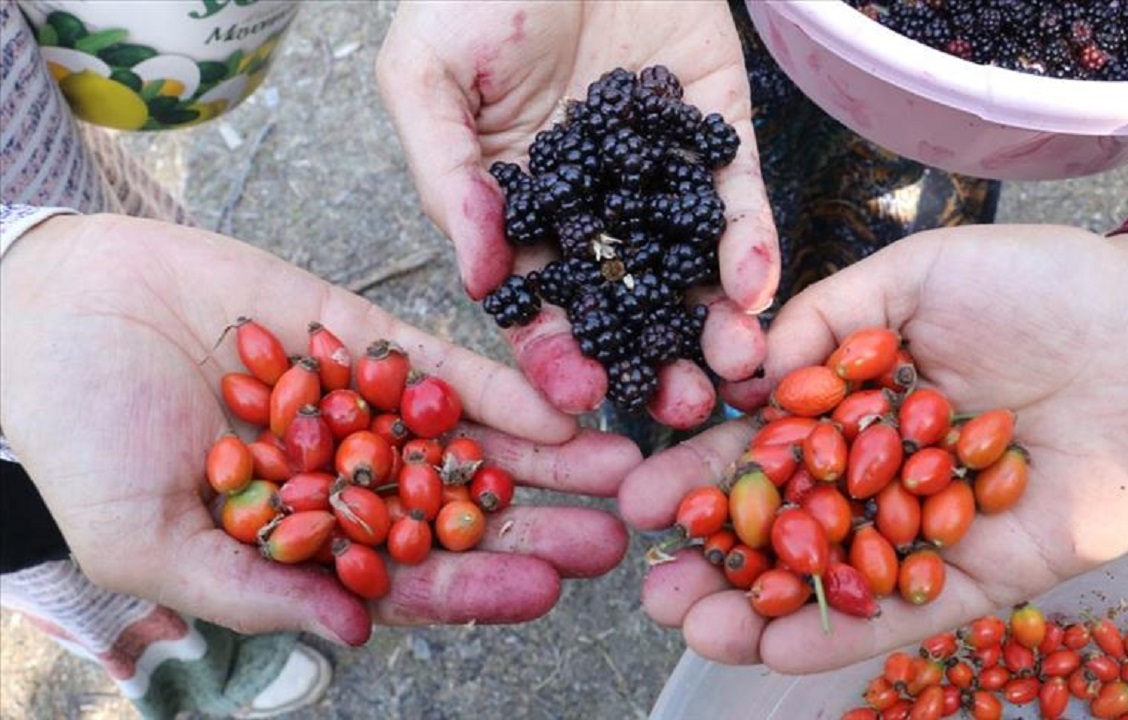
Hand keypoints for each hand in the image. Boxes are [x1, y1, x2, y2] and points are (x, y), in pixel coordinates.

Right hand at [0, 214, 638, 645]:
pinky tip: (556, 405)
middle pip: (459, 508)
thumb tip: (355, 632)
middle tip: (618, 530)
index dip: (477, 585)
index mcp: (304, 538)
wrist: (52, 310)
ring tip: (619, 466)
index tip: (548, 588)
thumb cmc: (78, 438)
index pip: (408, 576)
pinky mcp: (356, 333)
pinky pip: (435, 363)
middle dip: (537, 523)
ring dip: (544, 455)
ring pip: (466, 437)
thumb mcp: (144, 539)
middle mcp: (345, 473)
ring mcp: (358, 401)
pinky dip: (493, 385)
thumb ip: (251, 585)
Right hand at [376, 0, 777, 426]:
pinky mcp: (720, 140)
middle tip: (682, 413)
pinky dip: (751, 245)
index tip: (577, 398)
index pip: (540, 306)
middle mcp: (594, 213)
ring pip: (691, 273)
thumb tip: (480, 280)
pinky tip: (755, 286)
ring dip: (714, 327)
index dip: (557, 358)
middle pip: (627, 310)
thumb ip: (447, 175)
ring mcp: (661, 182)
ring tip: (735, 368)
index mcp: (519, 214)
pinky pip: (739, 203)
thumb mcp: (428, 74)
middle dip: (653, 367)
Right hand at [618, 224, 1127, 671]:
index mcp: (859, 404)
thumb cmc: (1045, 288)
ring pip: (830, 579)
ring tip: (690, 626)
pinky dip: (840, 632)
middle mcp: (882, 473)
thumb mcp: (918, 274)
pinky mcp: (982, 576)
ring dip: (756, 610)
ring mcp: (928, 530)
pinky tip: (773, 650)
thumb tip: (747, 373)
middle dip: (712, 556)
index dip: (700, 473)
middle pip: (783, 523)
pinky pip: (904, 614)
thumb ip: (829, 317)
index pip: (763, 446)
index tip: (637, 493)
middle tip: (647, 583)